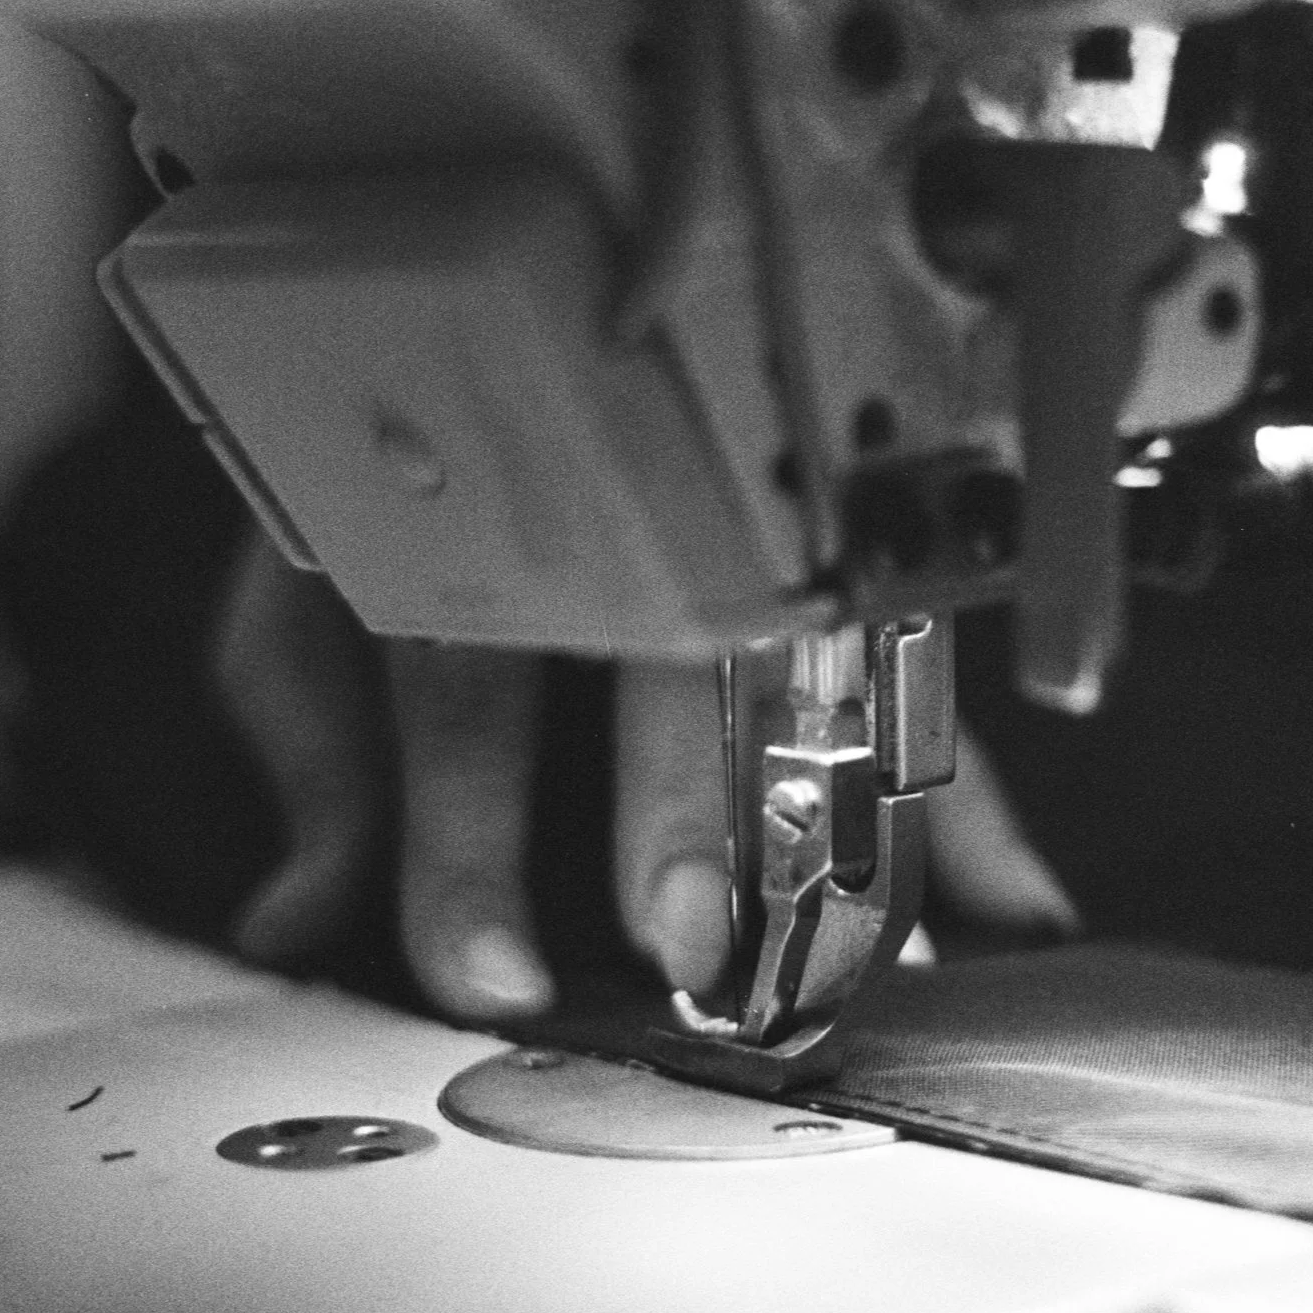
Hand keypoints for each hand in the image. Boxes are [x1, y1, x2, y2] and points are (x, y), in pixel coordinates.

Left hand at [219, 528, 1079, 1021]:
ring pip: (816, 648)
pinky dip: (967, 796)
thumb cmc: (398, 496)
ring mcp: (742, 520)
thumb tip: (300, 925)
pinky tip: (1012, 901)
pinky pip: (909, 675)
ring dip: (847, 805)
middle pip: (667, 645)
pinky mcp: (824, 559)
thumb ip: (318, 748)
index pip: (473, 680)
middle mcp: (624, 508)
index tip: (490, 974)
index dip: (471, 830)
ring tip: (883, 948)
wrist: (478, 338)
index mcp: (475, 521)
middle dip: (683, 797)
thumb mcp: (309, 608)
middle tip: (694, 943)